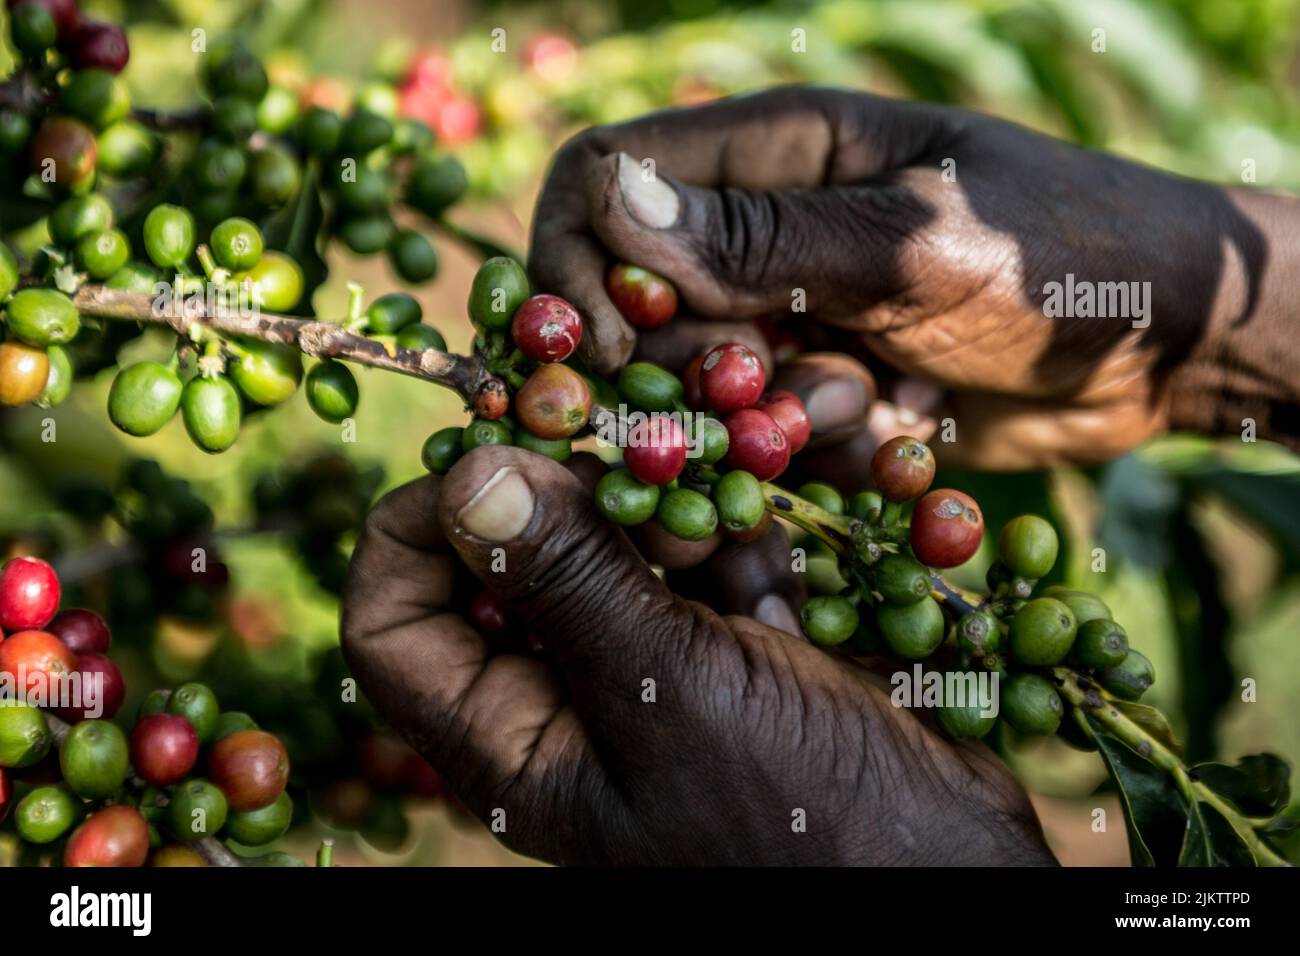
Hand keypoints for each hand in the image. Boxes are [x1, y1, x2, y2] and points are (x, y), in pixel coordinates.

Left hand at [341, 446, 1054, 864]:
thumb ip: (566, 581)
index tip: (481, 446)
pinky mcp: (727, 651)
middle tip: (637, 437)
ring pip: (618, 546)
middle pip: (510, 564)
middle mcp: (567, 704)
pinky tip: (779, 518)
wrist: (944, 869)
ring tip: (734, 468)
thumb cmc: (797, 814)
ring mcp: (651, 672)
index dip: (410, 529)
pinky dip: (737, 528)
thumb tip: (468, 477)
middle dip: (574, 487)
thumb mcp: (669, 688)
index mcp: (514, 742)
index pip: (393, 629)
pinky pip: (702, 563)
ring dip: (673, 492)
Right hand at [532, 86, 1298, 470]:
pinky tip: (912, 421)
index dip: (581, 262)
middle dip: (697, 368)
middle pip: (643, 300)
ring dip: (785, 416)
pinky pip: (775, 434)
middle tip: (780, 387)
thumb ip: (763, 235)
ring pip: (709, 384)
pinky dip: (833, 447)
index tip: (618, 350)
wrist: (1172, 343)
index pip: (606, 175)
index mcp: (777, 152)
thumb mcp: (913, 241)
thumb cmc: (1062, 256)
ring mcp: (798, 310)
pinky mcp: (831, 382)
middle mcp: (769, 229)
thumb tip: (609, 202)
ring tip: (887, 399)